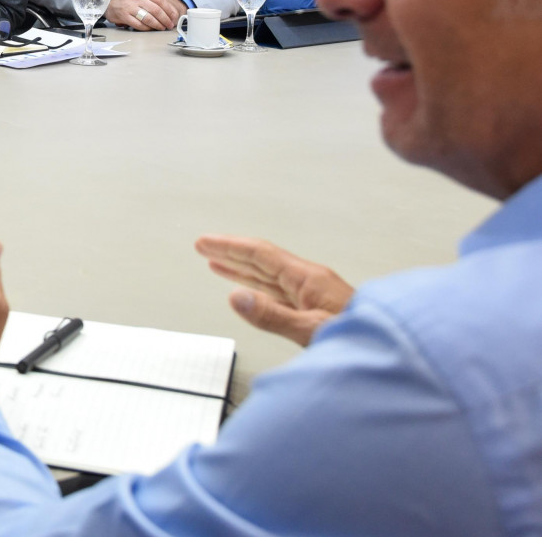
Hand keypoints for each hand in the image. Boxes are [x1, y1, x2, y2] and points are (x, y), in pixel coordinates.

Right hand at [107, 0, 180, 29]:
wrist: (108, 0)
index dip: (169, 9)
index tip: (174, 16)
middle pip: (155, 10)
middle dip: (166, 19)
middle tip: (170, 24)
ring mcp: (129, 7)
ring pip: (148, 18)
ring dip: (158, 25)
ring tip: (163, 27)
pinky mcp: (124, 16)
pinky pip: (138, 24)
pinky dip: (147, 28)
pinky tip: (152, 29)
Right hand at [195, 235, 354, 346]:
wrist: (395, 356)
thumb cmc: (362, 339)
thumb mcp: (311, 330)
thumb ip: (272, 316)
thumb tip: (237, 298)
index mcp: (308, 278)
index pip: (261, 255)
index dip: (230, 248)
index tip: (206, 243)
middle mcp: (310, 282)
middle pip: (263, 261)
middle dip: (232, 254)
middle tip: (204, 247)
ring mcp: (314, 296)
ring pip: (270, 277)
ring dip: (242, 270)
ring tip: (218, 265)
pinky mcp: (316, 311)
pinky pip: (278, 292)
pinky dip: (257, 288)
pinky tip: (250, 292)